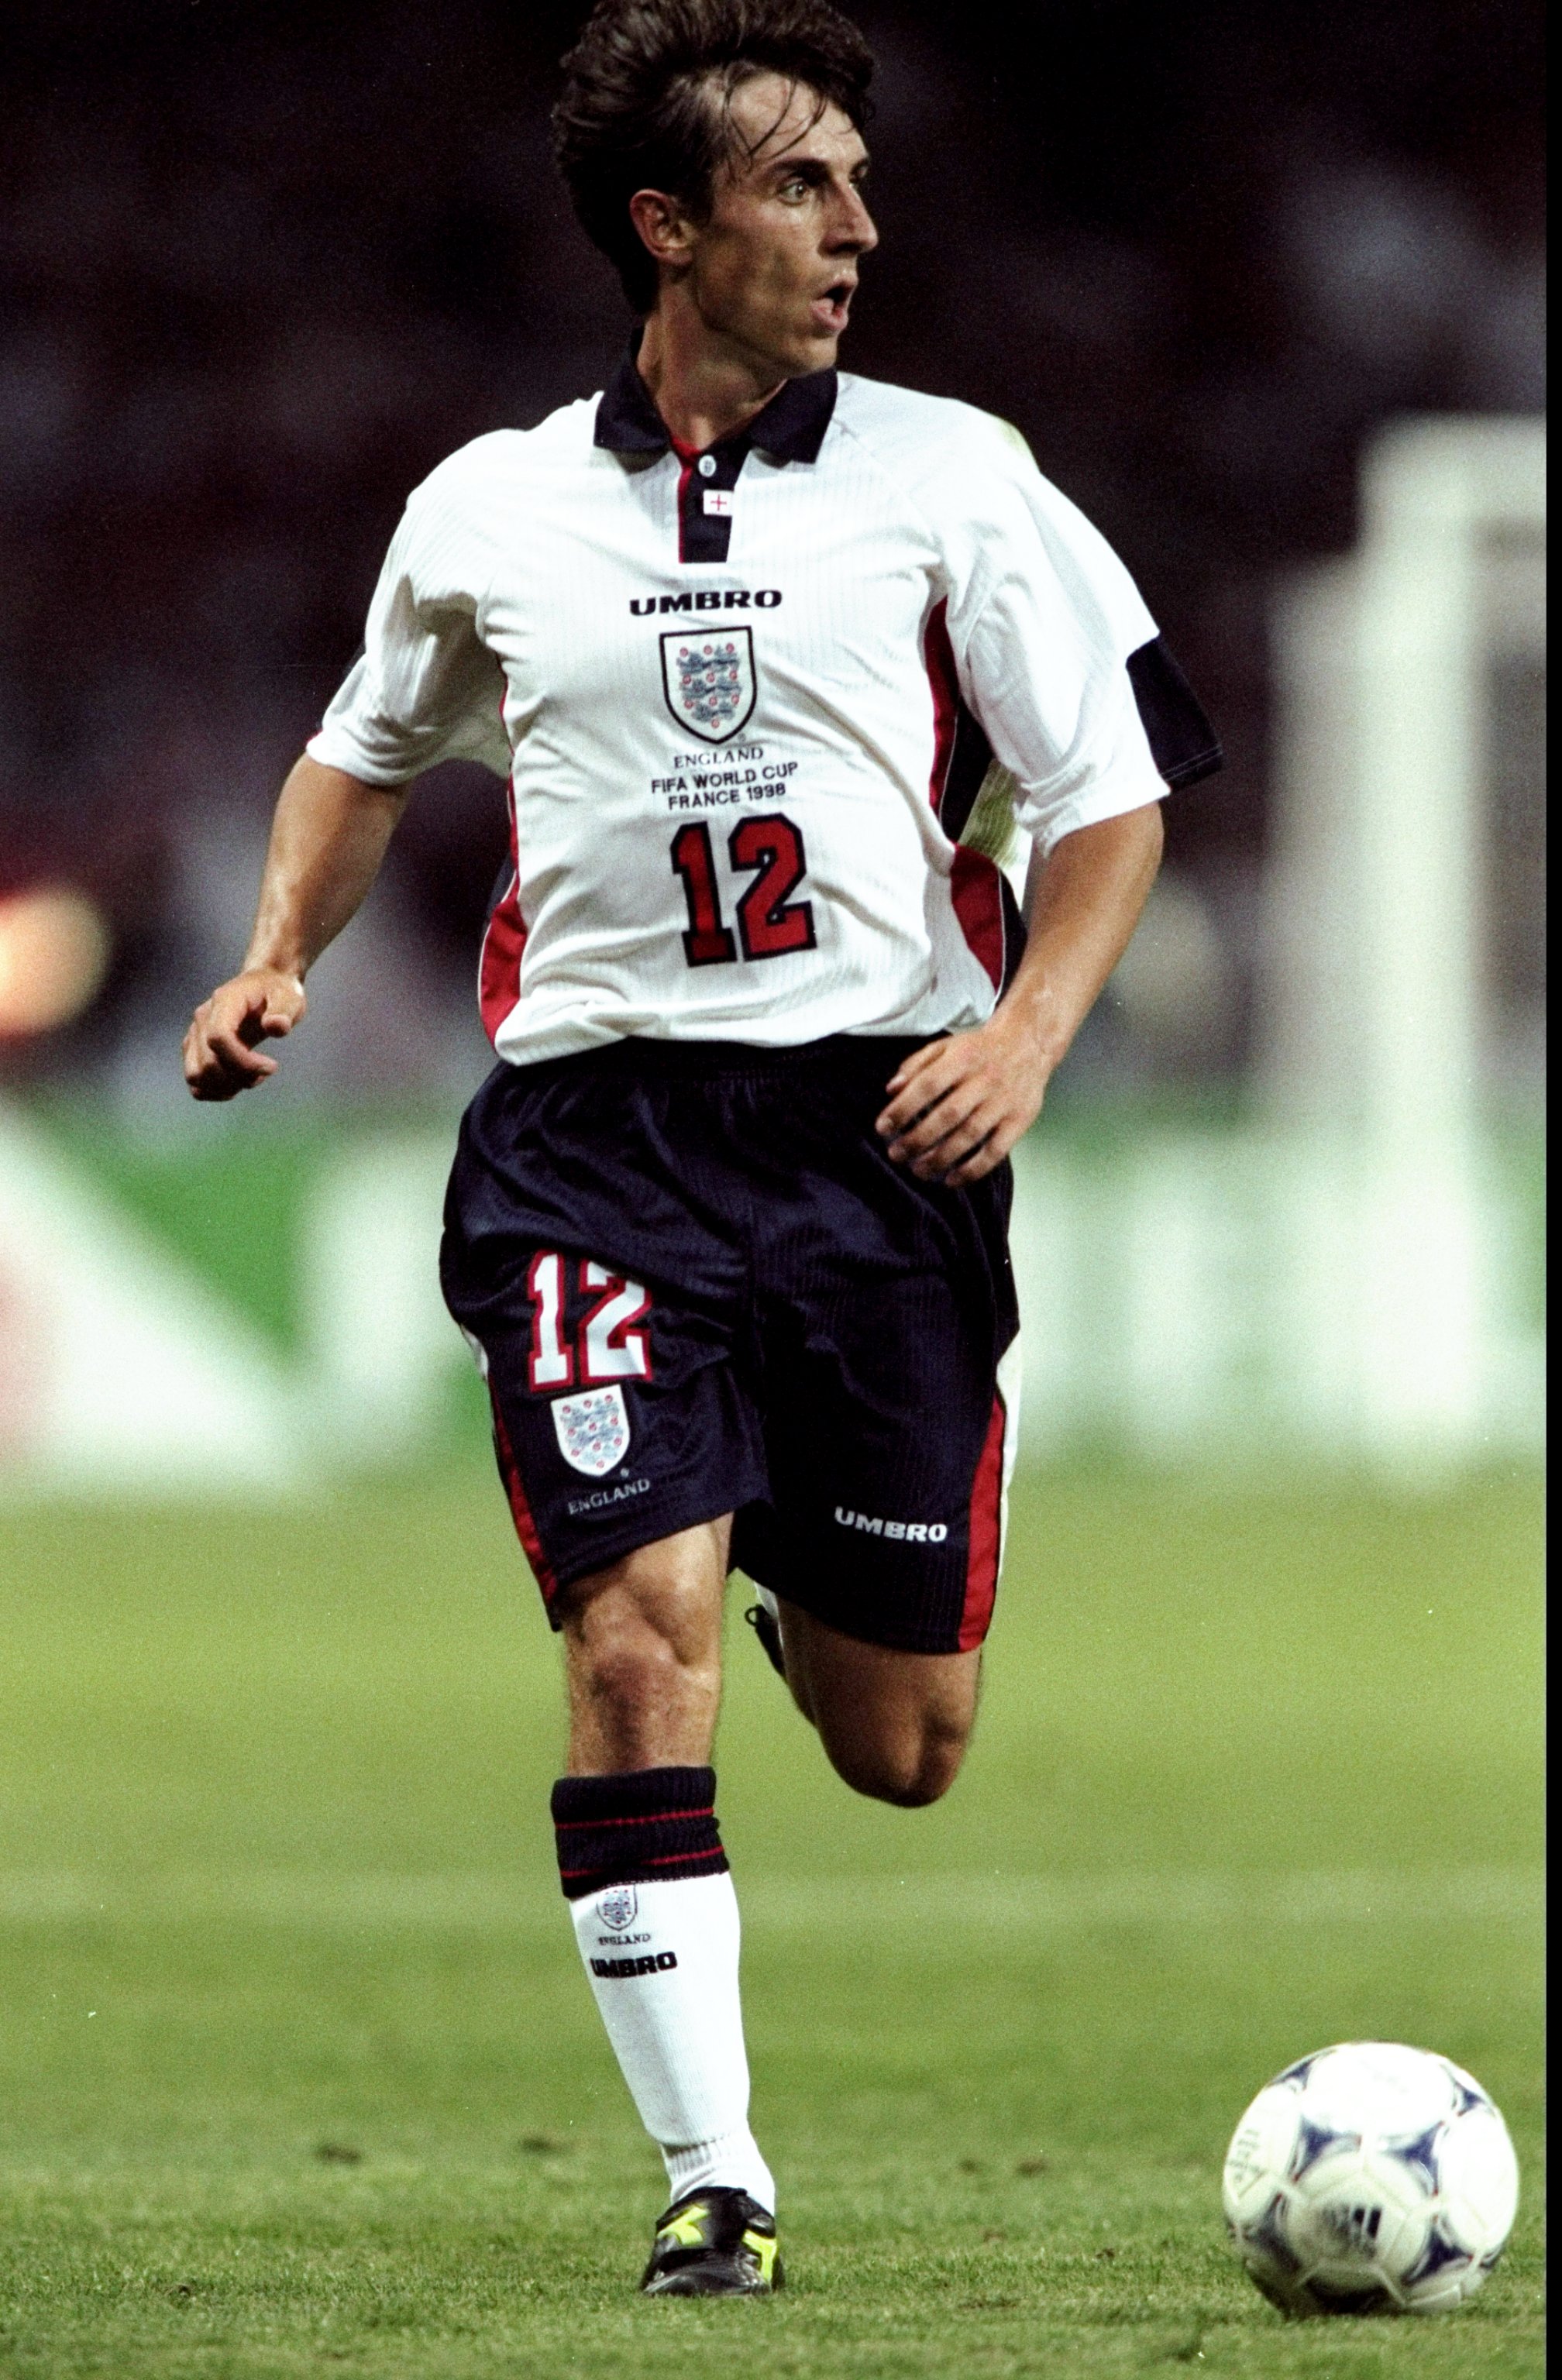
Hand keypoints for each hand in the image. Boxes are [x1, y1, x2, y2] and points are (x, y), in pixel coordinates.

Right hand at [182, 968, 305, 1100]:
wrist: (265, 984)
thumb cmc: (278, 992)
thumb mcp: (290, 997)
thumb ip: (284, 1011)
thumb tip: (275, 1026)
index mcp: (224, 1003)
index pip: (218, 1038)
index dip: (243, 1061)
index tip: (272, 1066)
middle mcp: (203, 1019)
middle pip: (207, 1063)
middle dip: (239, 1077)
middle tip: (266, 1071)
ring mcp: (195, 1034)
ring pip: (195, 1075)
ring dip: (225, 1087)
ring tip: (252, 1078)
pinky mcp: (196, 1048)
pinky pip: (195, 1080)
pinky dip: (215, 1090)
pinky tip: (239, 1083)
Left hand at [876, 1011, 1052, 1186]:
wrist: (1029, 1044)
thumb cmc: (978, 1050)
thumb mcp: (945, 1046)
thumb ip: (916, 1065)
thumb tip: (891, 1091)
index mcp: (963, 1059)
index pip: (928, 1085)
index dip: (903, 1109)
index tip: (883, 1127)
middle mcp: (985, 1080)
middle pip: (947, 1115)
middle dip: (917, 1139)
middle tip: (896, 1154)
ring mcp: (1004, 1102)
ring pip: (970, 1136)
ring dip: (941, 1158)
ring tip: (918, 1170)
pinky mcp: (1020, 1121)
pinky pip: (996, 1151)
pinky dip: (973, 1170)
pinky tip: (952, 1180)